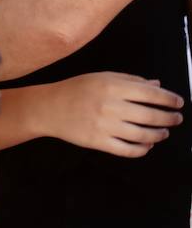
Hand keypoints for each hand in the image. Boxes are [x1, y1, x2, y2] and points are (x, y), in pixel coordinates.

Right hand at [40, 72, 182, 156]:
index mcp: (112, 86)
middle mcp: (111, 106)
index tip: (179, 102)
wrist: (49, 107)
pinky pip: (129, 150)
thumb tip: (158, 85)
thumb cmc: (76, 89)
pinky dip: (143, 149)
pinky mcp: (99, 142)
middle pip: (151, 116)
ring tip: (164, 132)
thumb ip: (130, 80)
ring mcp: (105, 126)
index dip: (169, 99)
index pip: (150, 94)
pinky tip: (147, 145)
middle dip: (169, 118)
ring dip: (159, 134)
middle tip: (176, 118)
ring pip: (143, 135)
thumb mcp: (101, 77)